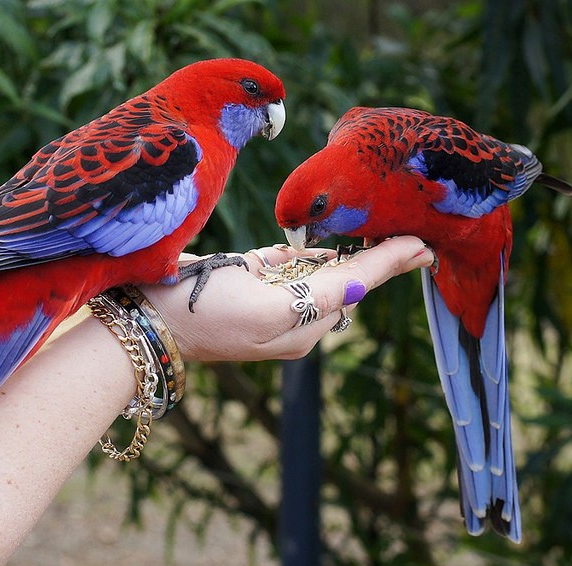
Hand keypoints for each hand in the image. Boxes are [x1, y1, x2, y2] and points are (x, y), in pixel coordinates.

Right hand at [144, 235, 434, 360]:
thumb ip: (320, 296)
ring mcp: (270, 298)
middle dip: (377, 257)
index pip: (357, 286)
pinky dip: (310, 253)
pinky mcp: (247, 281)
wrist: (147, 319)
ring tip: (383, 232)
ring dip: (350, 252)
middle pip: (345, 278)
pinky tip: (331, 242)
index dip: (391, 264)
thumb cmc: (205, 314)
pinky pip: (287, 263)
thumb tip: (363, 288)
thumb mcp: (269, 311)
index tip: (424, 245)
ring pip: (320, 270)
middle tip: (414, 234)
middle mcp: (293, 315)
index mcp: (303, 326)